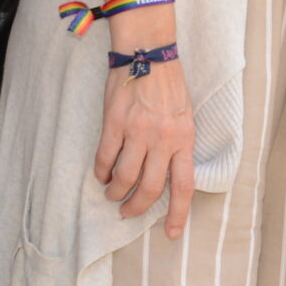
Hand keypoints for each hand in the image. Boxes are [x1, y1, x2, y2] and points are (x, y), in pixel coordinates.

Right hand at [94, 55, 196, 231]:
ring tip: (112, 194)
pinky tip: (101, 175)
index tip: (170, 234)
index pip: (183, 185)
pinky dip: (101, 173)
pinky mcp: (115, 122)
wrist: (148, 52)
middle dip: (136, 207)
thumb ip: (178, 144)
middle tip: (127, 212)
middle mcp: (163, 138)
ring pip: (124, 177)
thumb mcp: (185, 115)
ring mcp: (138, 131)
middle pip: (150, 188)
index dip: (177, 214)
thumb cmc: (168, 84)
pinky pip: (105, 158)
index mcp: (184, 138)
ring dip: (116, 193)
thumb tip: (168, 174)